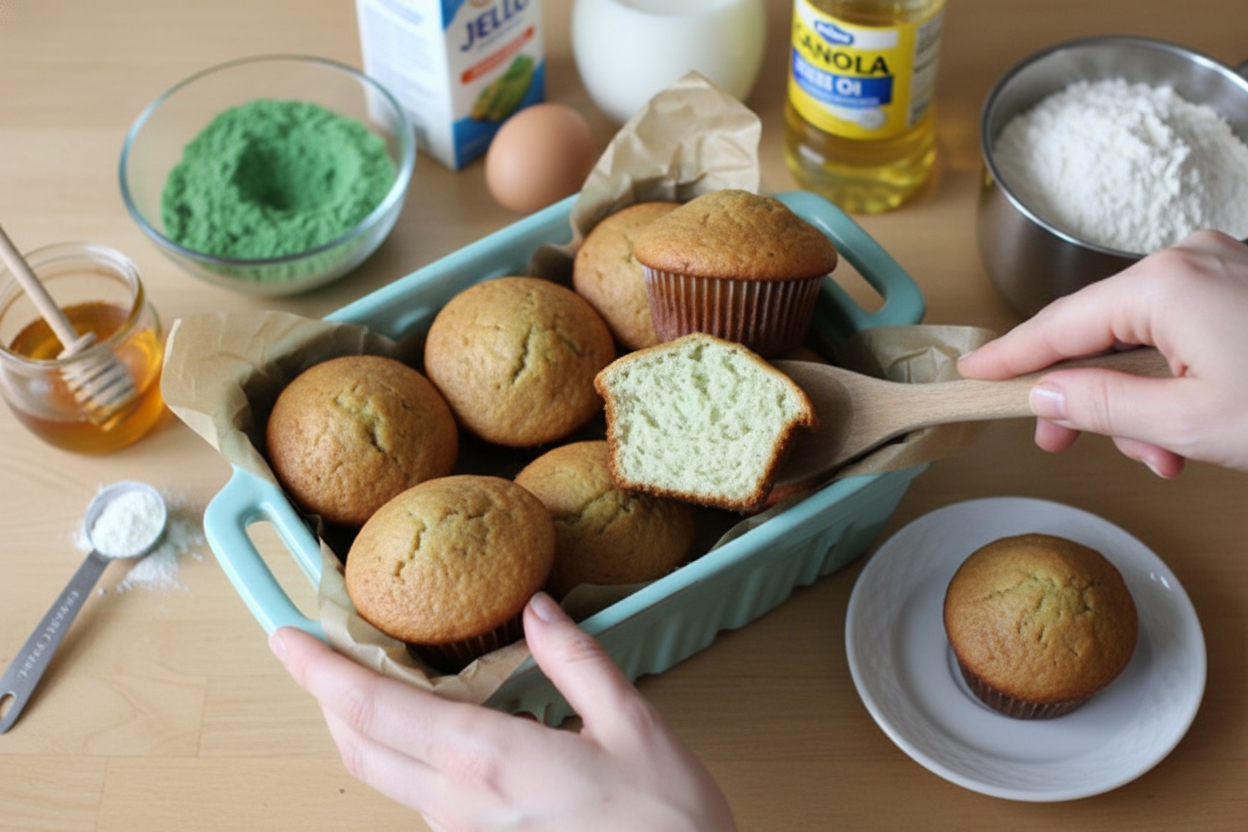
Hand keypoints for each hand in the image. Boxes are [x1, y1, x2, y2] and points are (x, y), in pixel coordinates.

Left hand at [269, 592, 736, 831]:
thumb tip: (538, 608)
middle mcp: (460, 803)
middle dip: (325, 695)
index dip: (319, 671)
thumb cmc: (666, 826)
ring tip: (366, 678)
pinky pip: (420, 798)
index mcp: (490, 758)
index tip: (284, 637)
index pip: (376, 707)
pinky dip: (402, 755)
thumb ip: (577, 662)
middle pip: (359, 746)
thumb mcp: (634, 726)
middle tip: (314, 650)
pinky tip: (429, 731)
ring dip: (363, 725)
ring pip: (385, 775)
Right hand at [958, 230, 1247, 476]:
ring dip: (1139, 398)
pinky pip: (1180, 327)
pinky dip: (1171, 374)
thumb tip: (1045, 393)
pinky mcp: (1241, 285)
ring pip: (1141, 335)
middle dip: (1088, 395)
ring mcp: (1219, 267)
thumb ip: (1105, 406)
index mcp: (1166, 284)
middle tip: (1061, 442)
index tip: (971, 371)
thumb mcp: (1190, 423)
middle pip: (1101, 330)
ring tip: (1163, 455)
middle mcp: (1189, 259)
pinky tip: (1187, 424)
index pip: (1060, 324)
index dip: (1011, 355)